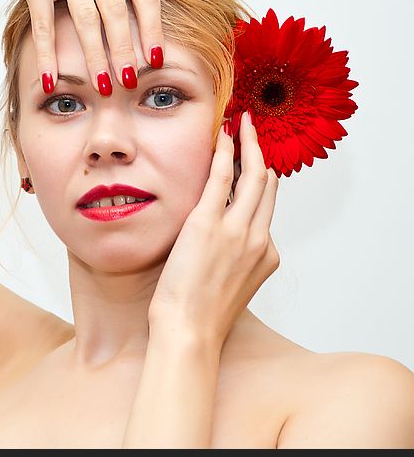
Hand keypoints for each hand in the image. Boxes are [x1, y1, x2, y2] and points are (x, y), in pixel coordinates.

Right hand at [0, 0, 204, 92]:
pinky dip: (47, 54)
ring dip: (93, 56)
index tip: (157, 59)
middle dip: (124, 49)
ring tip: (102, 85)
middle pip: (115, 9)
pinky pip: (43, 22)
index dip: (152, 27)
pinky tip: (51, 79)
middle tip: (130, 82)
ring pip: (83, 18)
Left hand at [148, 111, 280, 344]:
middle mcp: (258, 239)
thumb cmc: (199, 315)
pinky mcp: (209, 224)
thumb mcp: (228, 284)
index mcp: (265, 255)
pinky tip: (224, 136)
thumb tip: (220, 242)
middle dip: (262, 155)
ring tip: (243, 125)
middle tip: (254, 132)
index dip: (263, 182)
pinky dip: (225, 153)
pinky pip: (222, 178)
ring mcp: (236, 230)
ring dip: (249, 146)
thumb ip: (232, 259)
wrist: (189, 331)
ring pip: (252, 177)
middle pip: (267, 187)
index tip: (257, 164)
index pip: (267, 208)